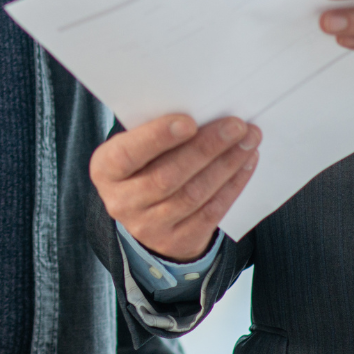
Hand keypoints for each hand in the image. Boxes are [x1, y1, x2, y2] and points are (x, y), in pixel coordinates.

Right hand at [89, 114, 260, 262]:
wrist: (146, 214)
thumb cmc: (144, 163)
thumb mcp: (135, 147)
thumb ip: (156, 133)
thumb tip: (204, 113)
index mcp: (105, 169)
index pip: (128, 154)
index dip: (158, 138)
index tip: (190, 121)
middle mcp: (121, 201)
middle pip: (168, 176)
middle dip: (207, 148)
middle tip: (236, 126)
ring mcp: (148, 226)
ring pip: (193, 195)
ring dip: (226, 165)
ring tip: (248, 141)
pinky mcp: (177, 241)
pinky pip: (210, 212)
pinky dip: (232, 185)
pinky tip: (246, 163)